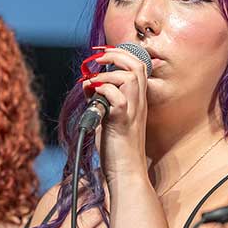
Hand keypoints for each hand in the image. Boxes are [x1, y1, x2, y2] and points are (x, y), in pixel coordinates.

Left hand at [83, 47, 148, 184]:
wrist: (125, 173)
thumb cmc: (116, 148)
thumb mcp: (108, 118)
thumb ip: (101, 100)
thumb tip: (88, 84)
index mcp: (137, 101)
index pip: (138, 66)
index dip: (121, 54)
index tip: (103, 53)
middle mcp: (138, 104)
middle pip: (137, 66)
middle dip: (116, 55)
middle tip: (98, 58)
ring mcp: (132, 112)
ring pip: (130, 77)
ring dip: (108, 74)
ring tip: (93, 83)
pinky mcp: (122, 123)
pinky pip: (117, 98)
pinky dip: (102, 90)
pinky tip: (90, 94)